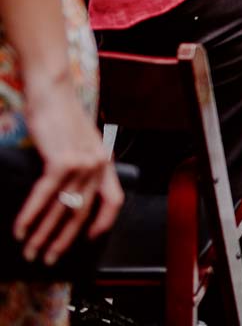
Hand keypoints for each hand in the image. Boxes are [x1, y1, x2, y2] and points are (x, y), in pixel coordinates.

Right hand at [15, 82, 122, 264]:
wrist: (53, 91)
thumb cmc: (61, 116)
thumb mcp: (78, 142)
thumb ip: (79, 165)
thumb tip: (65, 192)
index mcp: (104, 161)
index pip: (114, 200)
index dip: (103, 222)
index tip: (91, 238)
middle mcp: (98, 164)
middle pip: (82, 212)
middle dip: (63, 239)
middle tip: (48, 257)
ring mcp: (82, 163)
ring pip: (62, 208)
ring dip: (42, 233)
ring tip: (30, 250)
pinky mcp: (62, 160)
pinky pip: (45, 196)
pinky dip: (30, 215)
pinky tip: (20, 229)